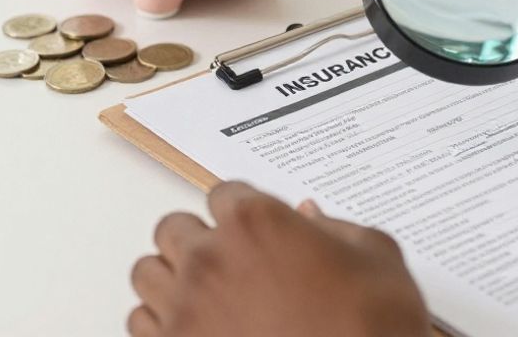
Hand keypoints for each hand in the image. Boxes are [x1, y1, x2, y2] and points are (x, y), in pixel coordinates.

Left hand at [128, 182, 427, 336]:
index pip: (225, 193)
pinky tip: (193, 325)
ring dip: (173, 277)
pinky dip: (161, 321)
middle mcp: (211, 259)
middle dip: (200, 238)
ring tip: (205, 291)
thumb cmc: (370, 328)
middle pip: (174, 228)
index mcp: (258, 222)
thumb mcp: (377, 259)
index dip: (244, 210)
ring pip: (148, 273)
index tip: (255, 225)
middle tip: (230, 258)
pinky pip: (140, 322)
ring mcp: (185, 309)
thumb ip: (337, 229)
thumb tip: (311, 220)